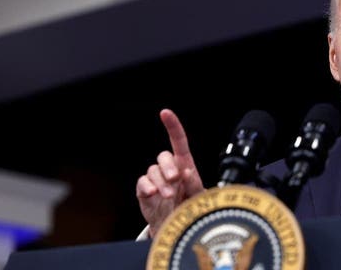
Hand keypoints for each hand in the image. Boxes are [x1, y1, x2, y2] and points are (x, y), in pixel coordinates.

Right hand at [136, 109, 204, 237]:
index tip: (165, 113)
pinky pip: (142, 182)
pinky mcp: (144, 190)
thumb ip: (194, 184)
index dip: (172, 126)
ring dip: (161, 182)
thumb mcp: (198, 197)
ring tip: (169, 195)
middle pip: (164, 156)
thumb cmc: (190, 208)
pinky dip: (147, 187)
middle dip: (169, 166)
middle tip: (175, 179)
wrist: (176, 226)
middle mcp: (169, 169)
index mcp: (184, 165)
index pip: (179, 142)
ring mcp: (156, 179)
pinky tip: (153, 194)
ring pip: (153, 170)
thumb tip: (186, 171)